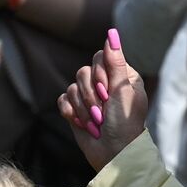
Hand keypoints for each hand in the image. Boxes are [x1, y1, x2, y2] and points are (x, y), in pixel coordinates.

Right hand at [57, 28, 149, 171]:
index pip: (100, 57)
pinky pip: (62, 100)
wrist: (113, 153)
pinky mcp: (75, 109)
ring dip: (83, 108)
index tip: (108, 92)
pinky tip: (82, 123)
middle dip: (91, 95)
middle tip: (103, 111)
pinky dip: (71, 112)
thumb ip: (116, 61)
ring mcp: (89, 97)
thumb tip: (111, 34)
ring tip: (96, 121)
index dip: (100, 74)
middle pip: (83, 71)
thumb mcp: (123, 89)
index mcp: (120, 76)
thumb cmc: (124, 122)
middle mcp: (104, 84)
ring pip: (72, 87)